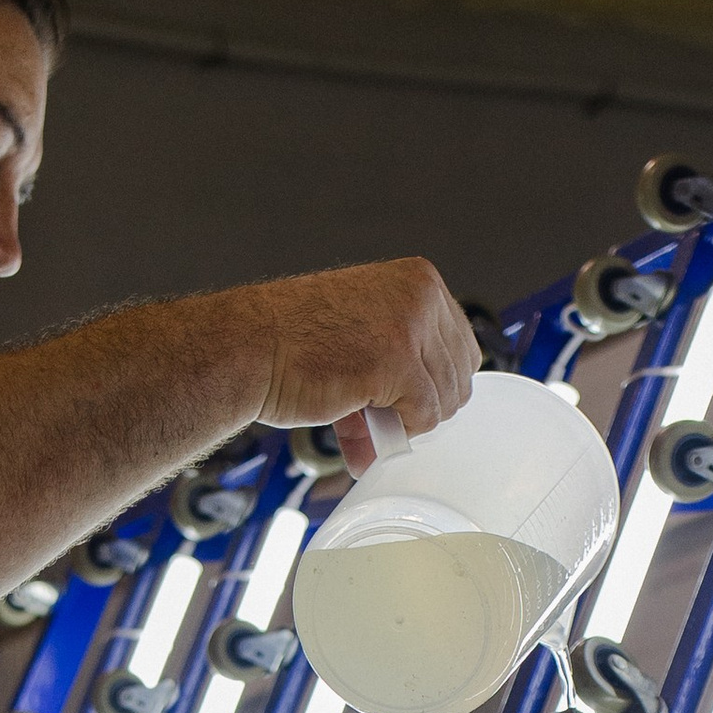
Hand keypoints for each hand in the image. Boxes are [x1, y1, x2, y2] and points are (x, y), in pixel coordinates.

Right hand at [240, 258, 478, 447]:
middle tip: (383, 414)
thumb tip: (416, 421)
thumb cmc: (291, 342)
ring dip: (408, 421)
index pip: (462, 347)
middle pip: (460, 376)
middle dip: (425, 405)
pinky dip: (397, 432)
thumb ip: (399, 369)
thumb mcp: (361, 338)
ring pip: (446, 401)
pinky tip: (365, 422)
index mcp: (418, 279)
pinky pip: (424, 417)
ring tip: (367, 416)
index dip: (434, 383)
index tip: (403, 397)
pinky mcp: (397, 361)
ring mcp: (412, 326)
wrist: (250, 347)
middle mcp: (421, 294)